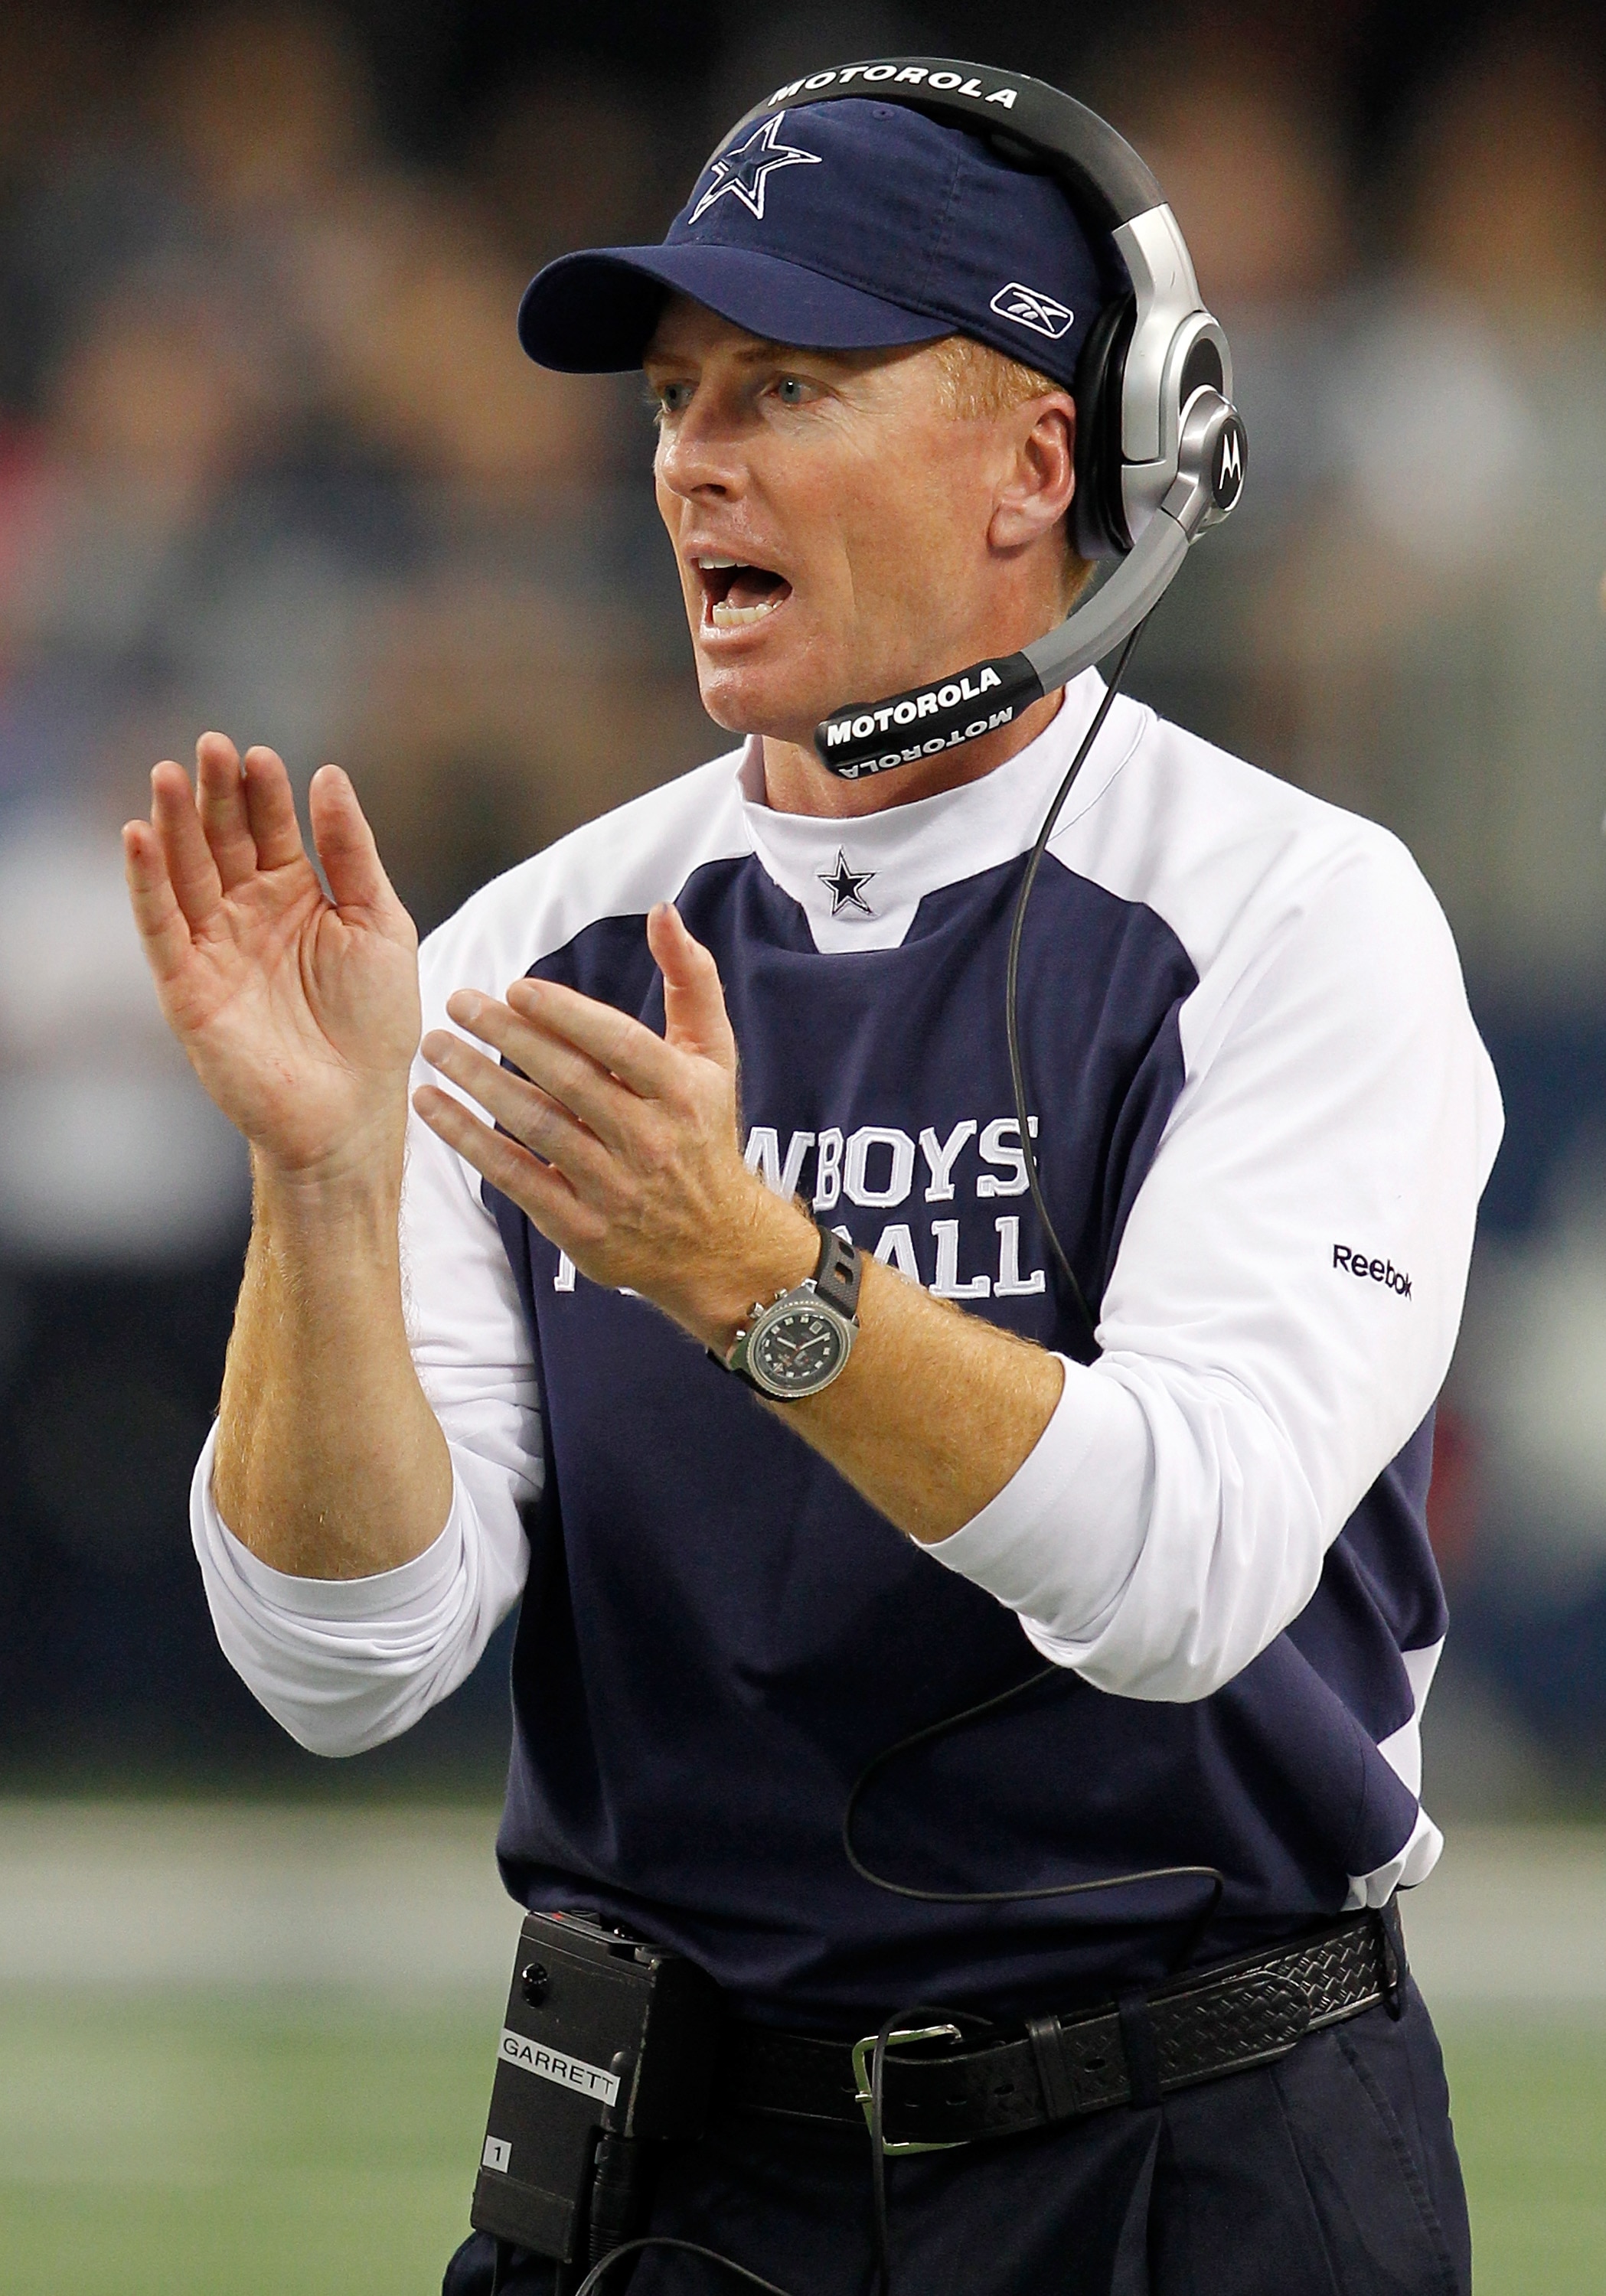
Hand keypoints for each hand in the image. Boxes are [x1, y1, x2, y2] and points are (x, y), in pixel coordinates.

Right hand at [123, 734, 420, 1183]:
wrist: (354, 1109)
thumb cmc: (376, 1022)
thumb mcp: (379, 923)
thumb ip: (351, 852)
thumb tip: (330, 775)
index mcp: (294, 894)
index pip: (271, 828)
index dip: (264, 792)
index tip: (261, 754)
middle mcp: (246, 913)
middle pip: (222, 839)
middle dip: (214, 794)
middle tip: (211, 746)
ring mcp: (213, 947)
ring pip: (184, 872)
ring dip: (171, 824)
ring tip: (167, 774)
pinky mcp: (187, 986)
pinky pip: (160, 926)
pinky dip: (146, 883)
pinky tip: (138, 837)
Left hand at [412, 902, 814, 1345]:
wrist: (714, 1243)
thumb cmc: (703, 1131)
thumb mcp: (713, 1055)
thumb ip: (690, 979)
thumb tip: (662, 911)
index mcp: (682, 1091)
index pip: (616, 1044)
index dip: (564, 1014)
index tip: (515, 988)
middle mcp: (650, 1140)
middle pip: (568, 1080)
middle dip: (506, 1037)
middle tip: (457, 1001)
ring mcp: (613, 1188)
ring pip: (535, 1126)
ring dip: (477, 1082)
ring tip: (434, 1046)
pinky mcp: (580, 1228)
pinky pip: (514, 1177)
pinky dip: (467, 1140)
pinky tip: (431, 1105)